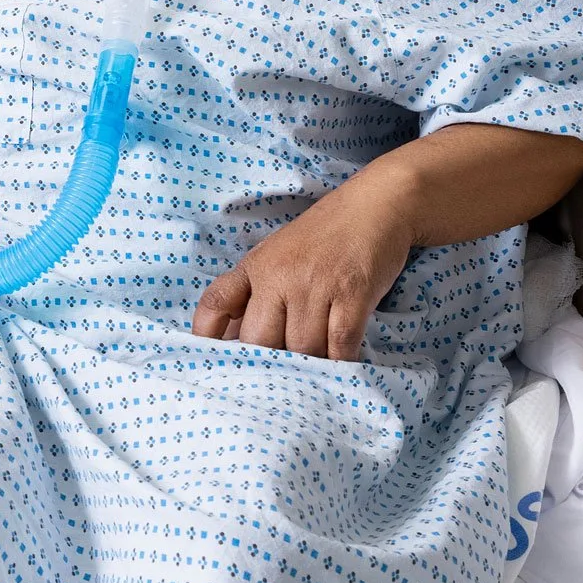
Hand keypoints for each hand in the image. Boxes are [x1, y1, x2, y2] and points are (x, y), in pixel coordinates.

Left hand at [189, 171, 415, 360]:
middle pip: (259, 340)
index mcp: (255, 266)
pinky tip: (342, 364)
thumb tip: (230, 339)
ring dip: (310, 366)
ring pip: (302, 348)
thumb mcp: (277, 256)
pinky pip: (340, 345)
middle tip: (283, 377)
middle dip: (270, 364)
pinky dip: (340, 362)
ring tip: (316, 369)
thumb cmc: (323, 237)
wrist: (374, 206)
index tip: (214, 363)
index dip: (208, 336)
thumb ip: (254, 294)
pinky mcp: (352, 294)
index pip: (217, 302)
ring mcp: (315, 285)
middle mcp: (279, 275)